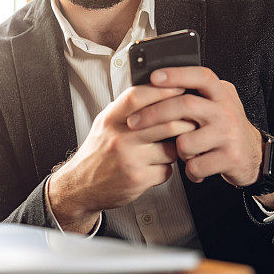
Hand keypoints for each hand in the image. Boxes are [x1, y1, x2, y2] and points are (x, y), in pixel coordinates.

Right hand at [48, 84, 196, 232]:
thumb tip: (160, 87)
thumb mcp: (106, 122)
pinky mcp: (138, 179)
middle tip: (193, 119)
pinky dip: (167, 167)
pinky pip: (166, 169)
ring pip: (171, 148)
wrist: (80, 186)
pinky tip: (157, 165)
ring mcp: (129, 159)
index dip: (163, 90)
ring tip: (170, 145)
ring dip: (177, 147)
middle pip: (165, 122)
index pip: (138, 97)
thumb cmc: (98, 151)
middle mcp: (119, 138)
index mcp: (111, 119)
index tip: (181, 87)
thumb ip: (128, 107)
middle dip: (185, 121)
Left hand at [126, 67, 262, 187]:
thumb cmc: (226, 128)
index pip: (200, 76)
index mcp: (221, 94)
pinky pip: (195, 166)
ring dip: (178, 152)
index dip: (177, 74)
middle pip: (185, 106)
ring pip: (185, 142)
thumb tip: (158, 82)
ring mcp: (229, 134)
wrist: (255, 155)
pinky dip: (191, 171)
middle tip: (133, 122)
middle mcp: (227, 110)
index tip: (154, 77)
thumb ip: (196, 93)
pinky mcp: (230, 158)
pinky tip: (197, 168)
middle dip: (154, 114)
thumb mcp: (218, 103)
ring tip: (187, 152)